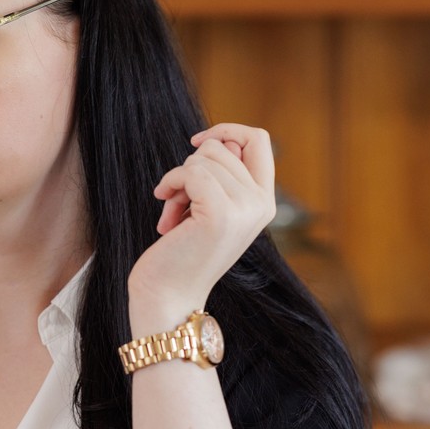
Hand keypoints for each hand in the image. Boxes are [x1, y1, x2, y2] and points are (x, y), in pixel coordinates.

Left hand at [129, 123, 276, 327]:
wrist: (169, 297)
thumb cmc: (181, 251)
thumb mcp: (207, 207)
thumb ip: (218, 176)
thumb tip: (212, 139)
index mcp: (264, 202)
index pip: (258, 139)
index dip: (226, 131)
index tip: (196, 143)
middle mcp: (262, 204)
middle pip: (221, 147)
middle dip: (190, 168)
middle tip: (179, 202)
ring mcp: (244, 209)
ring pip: (203, 158)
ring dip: (177, 182)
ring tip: (175, 215)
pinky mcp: (220, 214)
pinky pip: (191, 171)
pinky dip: (171, 185)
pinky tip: (166, 214)